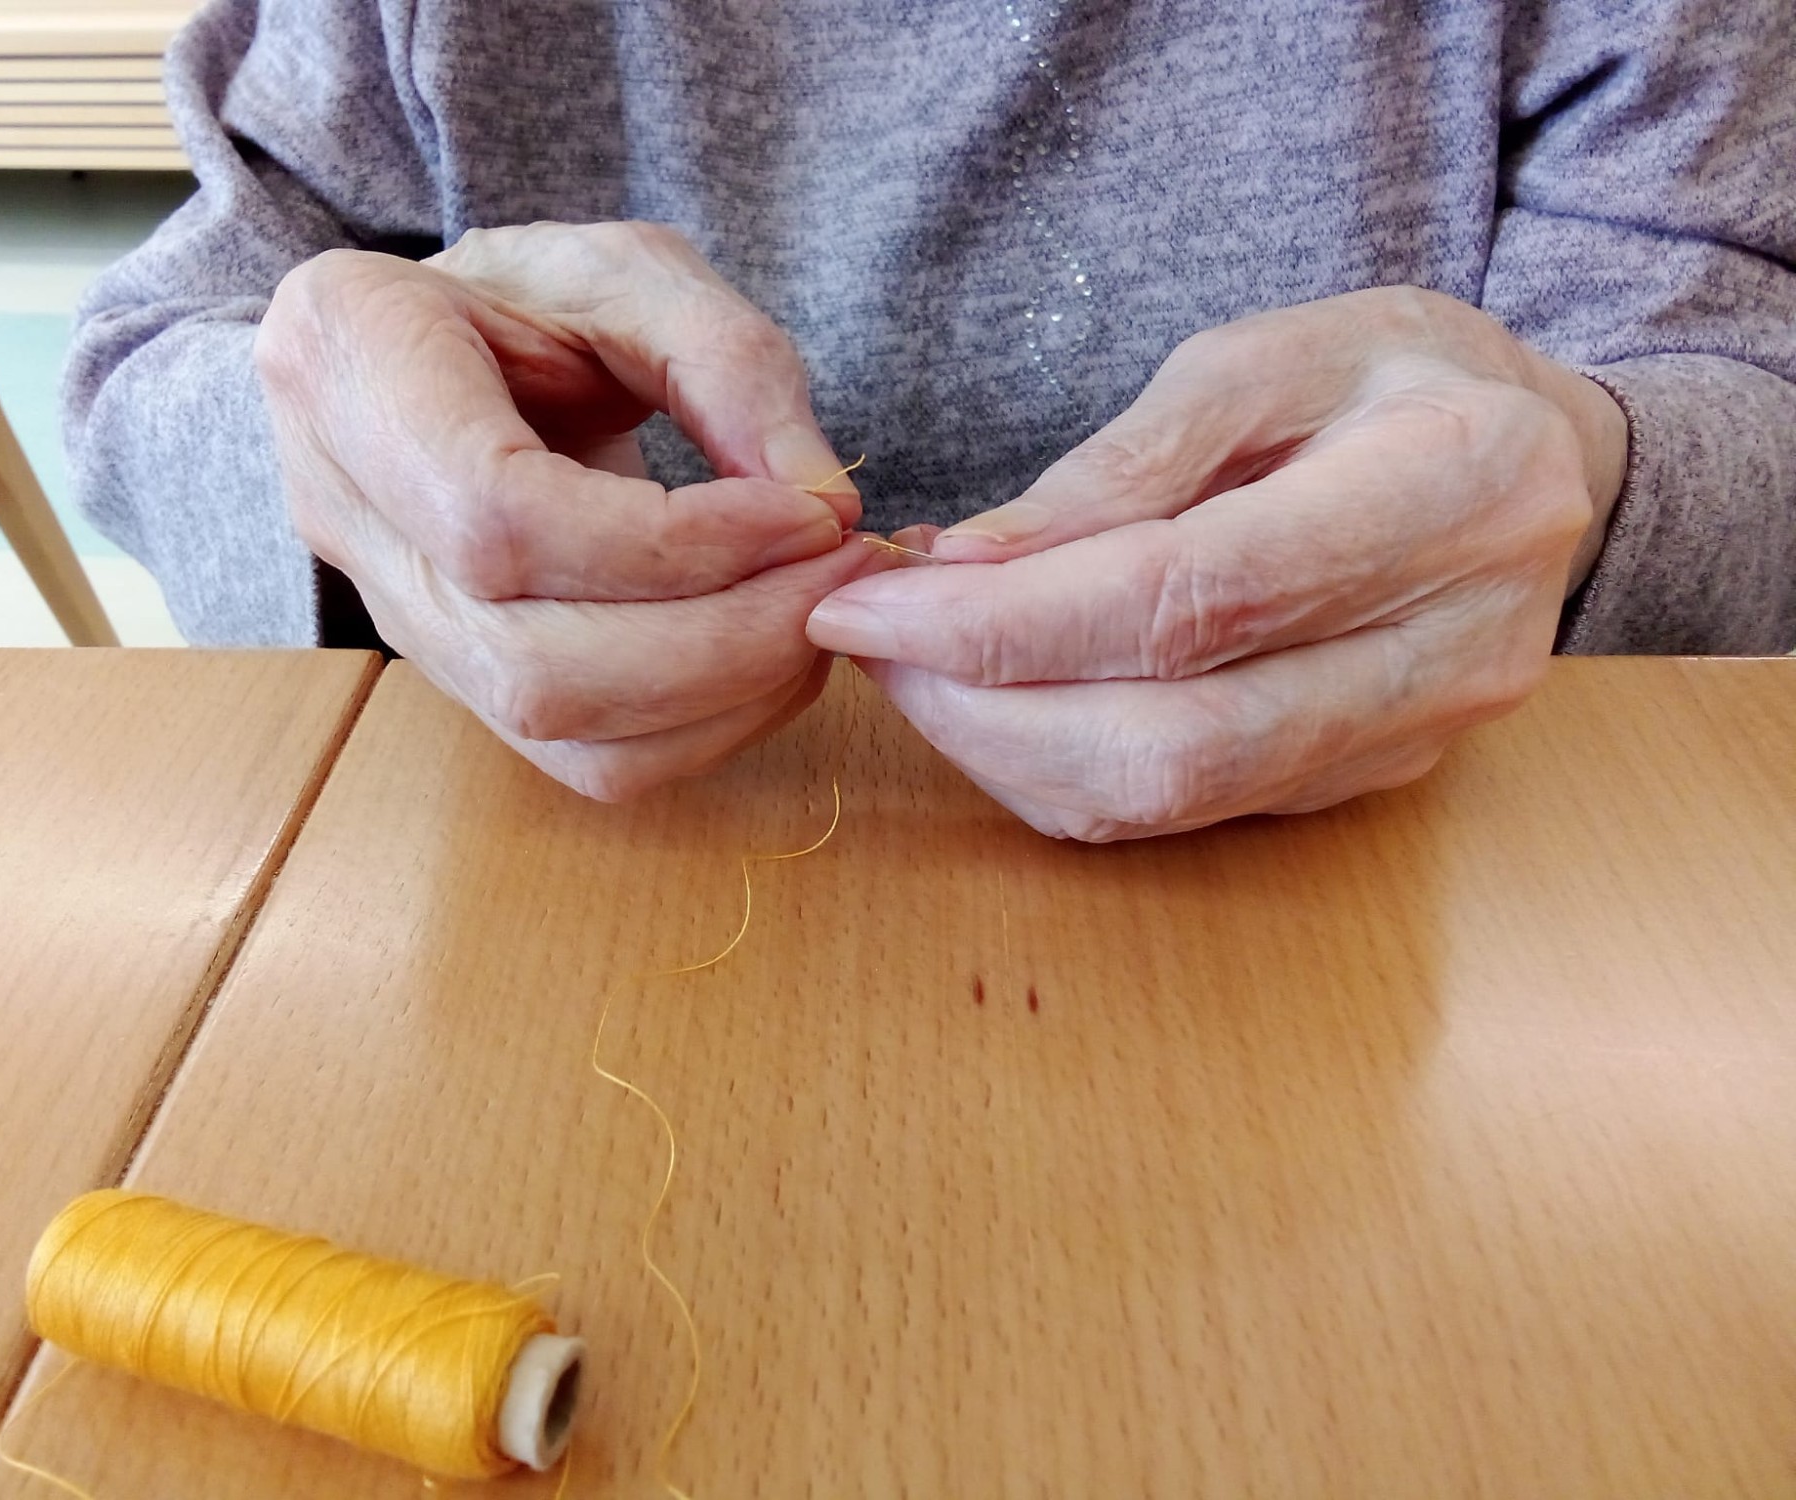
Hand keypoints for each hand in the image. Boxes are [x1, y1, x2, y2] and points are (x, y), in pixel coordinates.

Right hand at [257, 222, 879, 799]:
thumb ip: (731, 365)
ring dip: (727, 692)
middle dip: (722, 640)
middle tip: (844, 572)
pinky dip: (707, 726)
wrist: (451, 352)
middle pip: (530, 663)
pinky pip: (584, 760)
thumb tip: (823, 504)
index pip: (501, 516)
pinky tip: (774, 653)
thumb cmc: (532, 296)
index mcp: (350, 360)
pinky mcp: (461, 683)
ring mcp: (392, 615)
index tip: (809, 513)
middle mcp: (343, 512)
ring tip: (820, 608)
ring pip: (556, 728)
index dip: (676, 543)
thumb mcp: (633, 273)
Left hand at [808, 287, 1628, 840]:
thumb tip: (971, 563)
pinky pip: (1183, 812)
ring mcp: (1412, 739)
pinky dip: (1062, 766)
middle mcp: (1446, 649)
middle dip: (980, 704)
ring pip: (1167, 800)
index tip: (869, 603)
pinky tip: (997, 697)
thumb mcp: (1273, 352)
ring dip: (1003, 748)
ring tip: (914, 662)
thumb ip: (1127, 459)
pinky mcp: (1366, 785)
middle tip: (870, 638)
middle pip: (1171, 738)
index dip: (1005, 621)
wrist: (1545, 468)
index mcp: (1448, 495)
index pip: (1186, 601)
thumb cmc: (1399, 379)